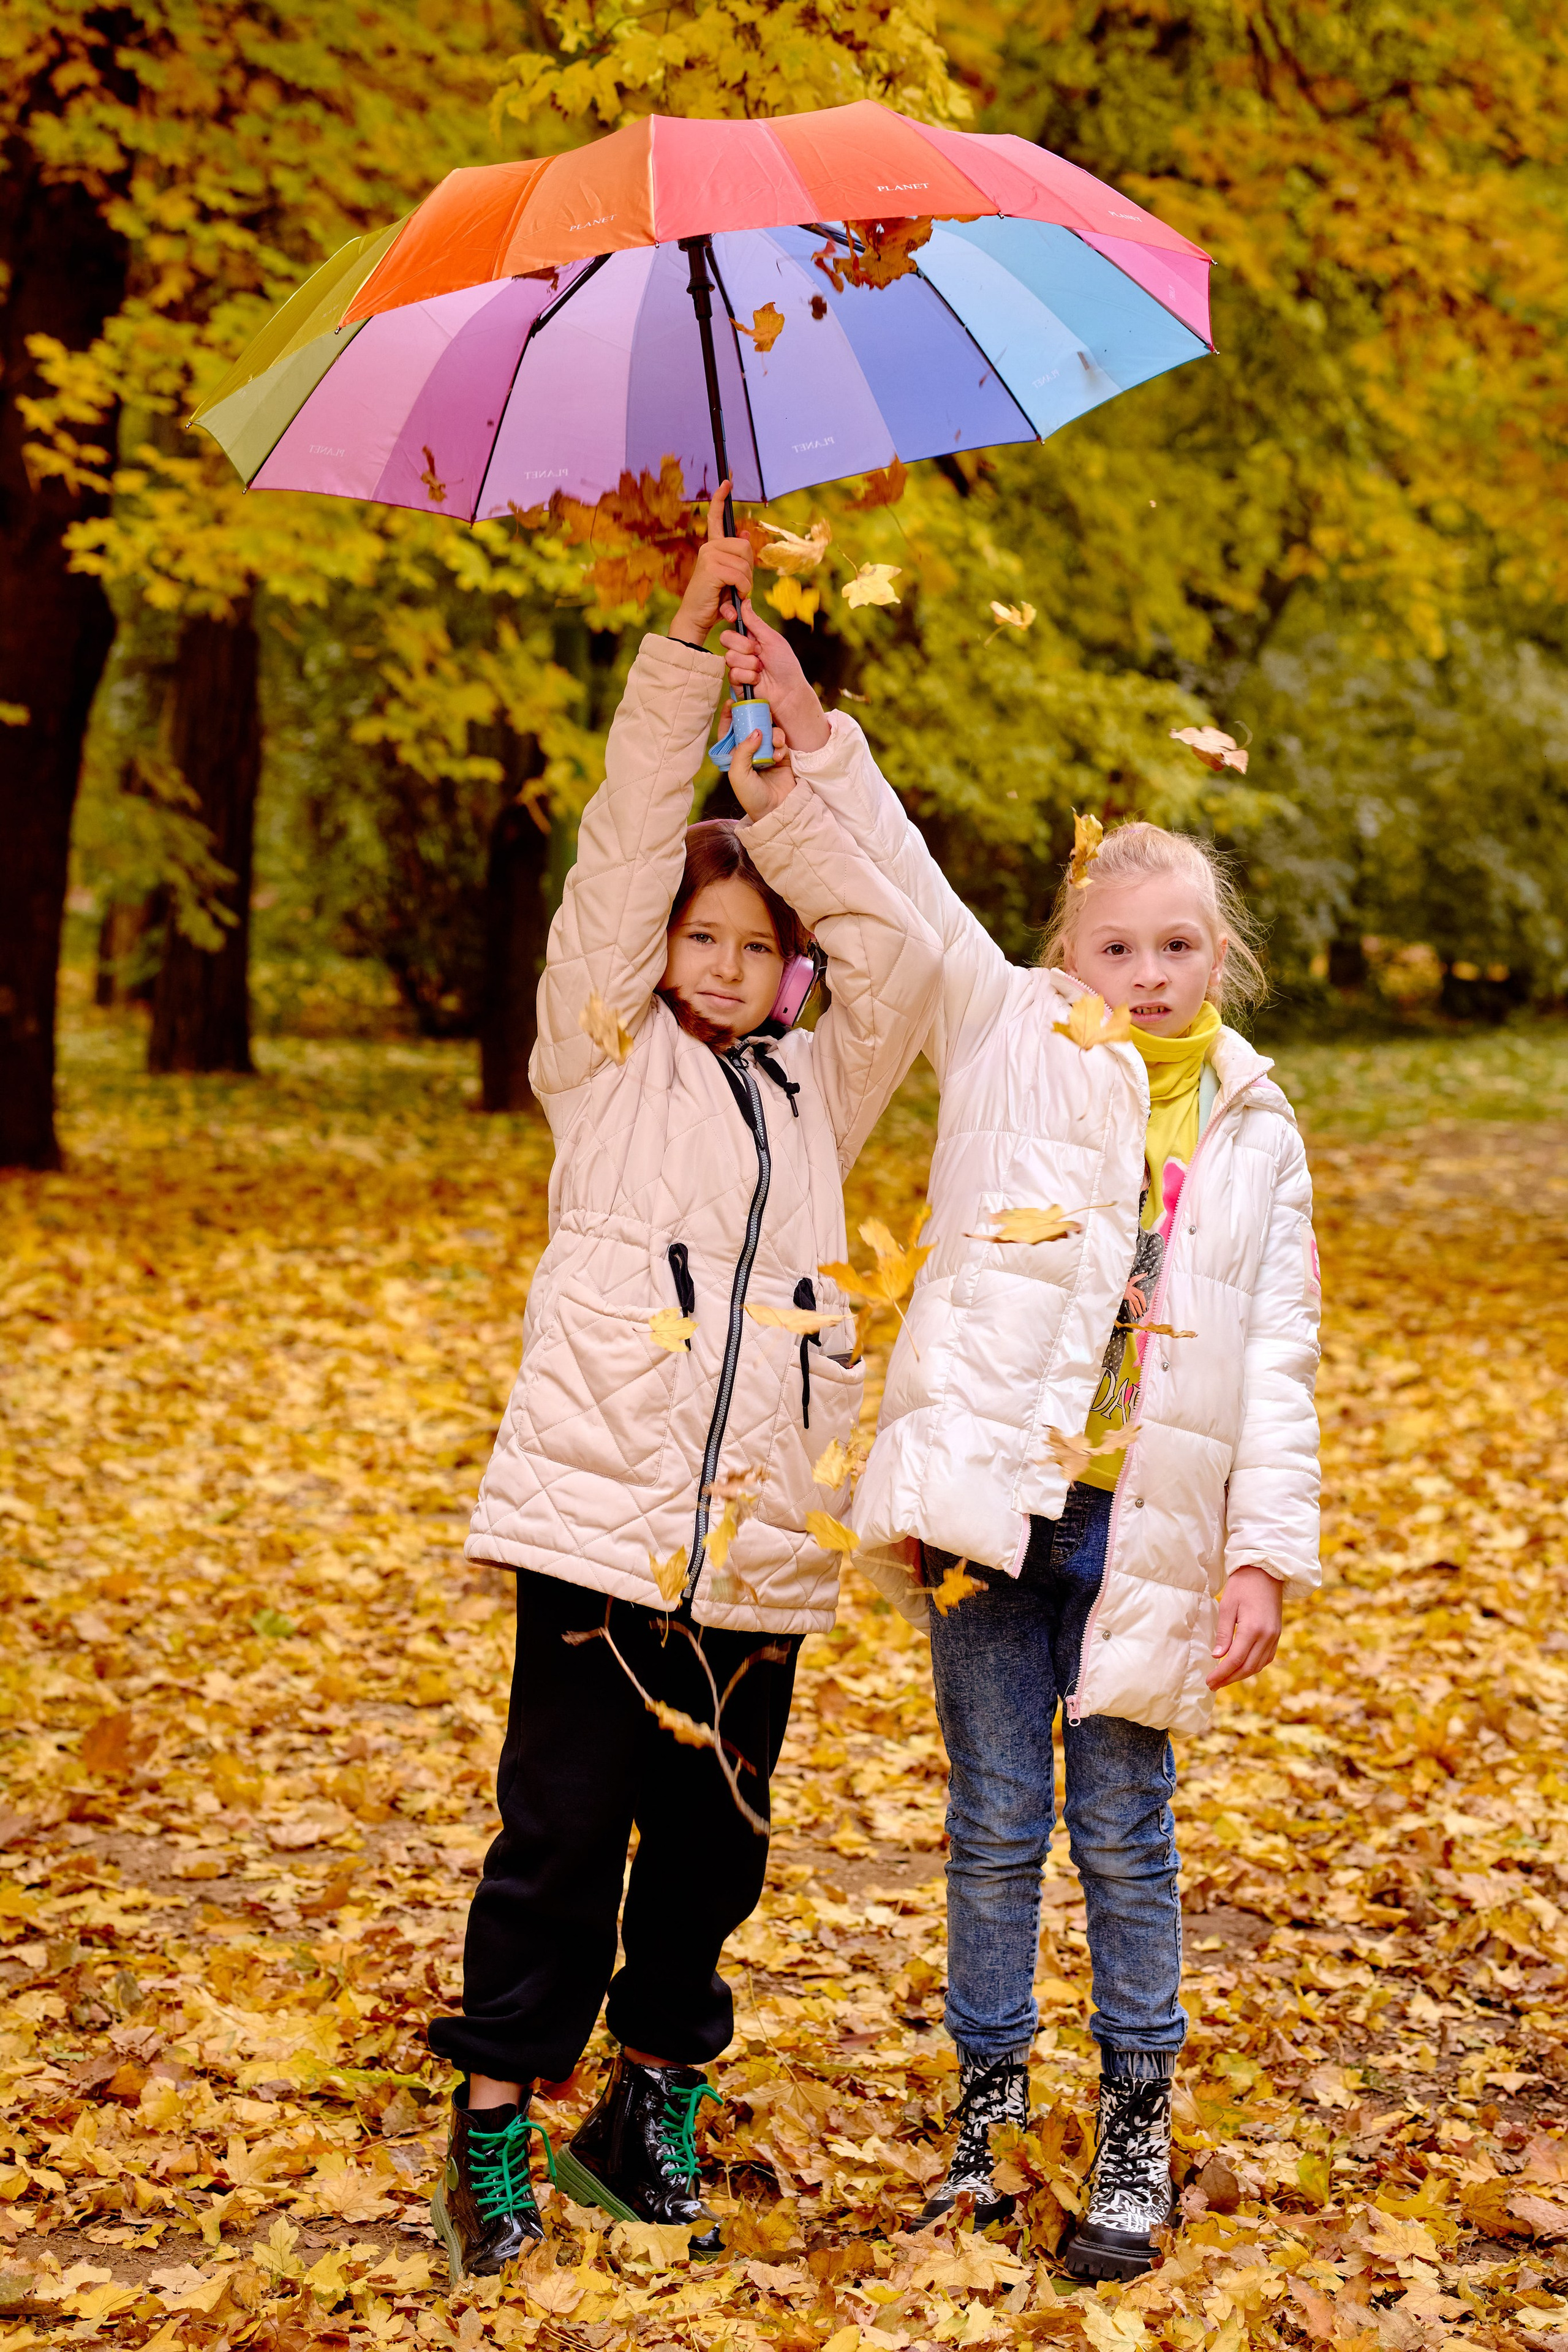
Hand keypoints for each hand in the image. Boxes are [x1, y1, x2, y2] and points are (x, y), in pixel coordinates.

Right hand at [668, 480, 752, 645]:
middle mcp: (709, 548)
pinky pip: (739, 575)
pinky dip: (742, 589)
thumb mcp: (730, 578)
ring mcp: (709, 556)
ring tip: (735, 595)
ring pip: (744, 563)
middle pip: (745, 547)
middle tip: (740, 586)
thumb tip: (746, 533)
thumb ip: (737, 558)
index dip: (720, 499)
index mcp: (712, 548)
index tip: (727, 481)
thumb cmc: (714, 602)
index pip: (716, 518)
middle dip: (749, 569)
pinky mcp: (711, 569)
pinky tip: (734, 598)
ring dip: (746, 583)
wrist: (697, 620)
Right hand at [719, 598, 831, 753]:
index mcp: (751, 637)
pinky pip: (733, 673)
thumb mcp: (772, 639)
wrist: (788, 693)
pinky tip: (757, 680)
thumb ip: (755, 622)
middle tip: (759, 653)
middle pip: (726, 638)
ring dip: (749, 664)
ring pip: (729, 657)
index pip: (733, 623)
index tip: (732, 616)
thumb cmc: (785, 665)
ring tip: (761, 670)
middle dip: (744, 646)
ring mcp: (738, 665)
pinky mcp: (736, 681)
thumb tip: (745, 601)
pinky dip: (748, 677)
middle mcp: (742, 650)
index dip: (730, 618)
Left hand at [728, 711, 799, 820]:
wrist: (776, 809)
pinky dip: (781, 744)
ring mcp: (766, 753)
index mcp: (734, 756)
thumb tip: (756, 730)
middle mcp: (749, 752)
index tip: (732, 703)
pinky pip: (781, 741)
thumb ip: (743, 750)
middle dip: (755, 718)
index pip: (729, 732)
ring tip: (776, 744)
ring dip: (773, 733)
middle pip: (750, 726)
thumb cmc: (752, 796)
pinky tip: (780, 755)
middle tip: (759, 711)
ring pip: (768, 731)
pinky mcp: (782, 756)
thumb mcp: (738, 773)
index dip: (729, 717)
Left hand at [1206, 1565, 1282, 1688]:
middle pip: (1248, 1668)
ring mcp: (1275, 1637)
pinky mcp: (1277, 1635)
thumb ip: (1223, 1633)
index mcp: (1253, 1629)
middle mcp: (1267, 1637)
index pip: (1235, 1660)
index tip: (1209, 1681)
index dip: (1221, 1674)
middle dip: (1229, 1679)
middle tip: (1213, 1685)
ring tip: (1224, 1679)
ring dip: (1241, 1675)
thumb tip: (1217, 1656)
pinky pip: (1266, 1658)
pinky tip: (1241, 1668)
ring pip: (1258, 1665)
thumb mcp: (1227, 1606)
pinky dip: (1253, 1666)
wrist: (1266, 1572)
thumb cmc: (1243, 1585)